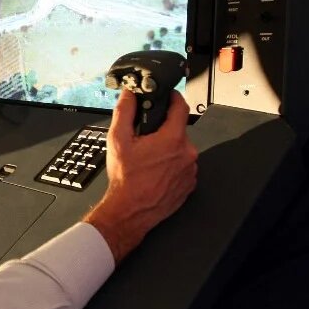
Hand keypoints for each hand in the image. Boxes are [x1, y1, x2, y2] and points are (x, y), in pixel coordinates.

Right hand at [84, 90, 197, 263]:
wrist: (130, 212)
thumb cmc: (125, 180)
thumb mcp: (117, 140)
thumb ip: (124, 112)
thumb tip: (129, 95)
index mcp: (172, 139)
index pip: (181, 106)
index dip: (173, 97)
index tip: (168, 95)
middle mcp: (186, 154)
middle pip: (178, 130)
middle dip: (163, 130)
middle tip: (146, 139)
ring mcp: (190, 170)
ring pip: (181, 150)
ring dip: (168, 150)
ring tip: (149, 160)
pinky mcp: (189, 184)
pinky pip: (183, 167)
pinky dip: (172, 166)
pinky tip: (156, 172)